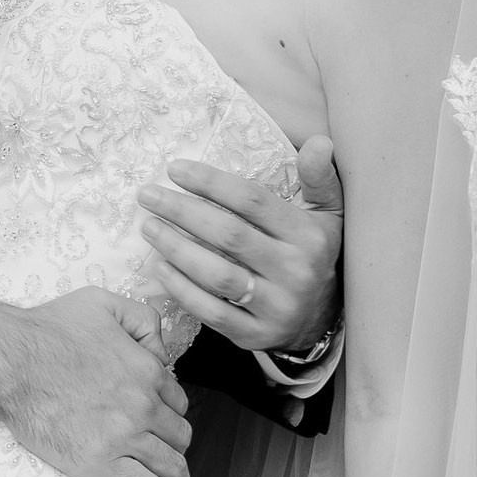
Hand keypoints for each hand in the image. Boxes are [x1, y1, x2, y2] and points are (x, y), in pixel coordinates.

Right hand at [0, 287, 191, 476]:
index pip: (177, 402)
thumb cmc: (50, 328)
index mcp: (147, 370)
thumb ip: (144, 319)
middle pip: (178, 437)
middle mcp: (143, 406)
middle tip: (167, 457)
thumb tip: (162, 351)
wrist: (9, 358)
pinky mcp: (100, 465)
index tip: (160, 422)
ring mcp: (124, 437)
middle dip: (176, 447)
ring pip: (170, 467)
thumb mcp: (104, 303)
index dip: (170, 412)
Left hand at [136, 135, 342, 353]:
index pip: (253, 202)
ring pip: (218, 276)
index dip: (211, 182)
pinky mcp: (256, 336)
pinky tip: (159, 267)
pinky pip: (213, 313)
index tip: (175, 168)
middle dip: (182, 211)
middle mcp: (295, 272)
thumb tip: (319, 140)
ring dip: (177, 249)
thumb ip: (319, 178)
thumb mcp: (327, 215)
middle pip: (230, 236)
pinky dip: (182, 290)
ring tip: (148, 227)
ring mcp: (276, 308)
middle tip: (148, 195)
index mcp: (308, 236)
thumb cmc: (314, 254)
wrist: (324, 320)